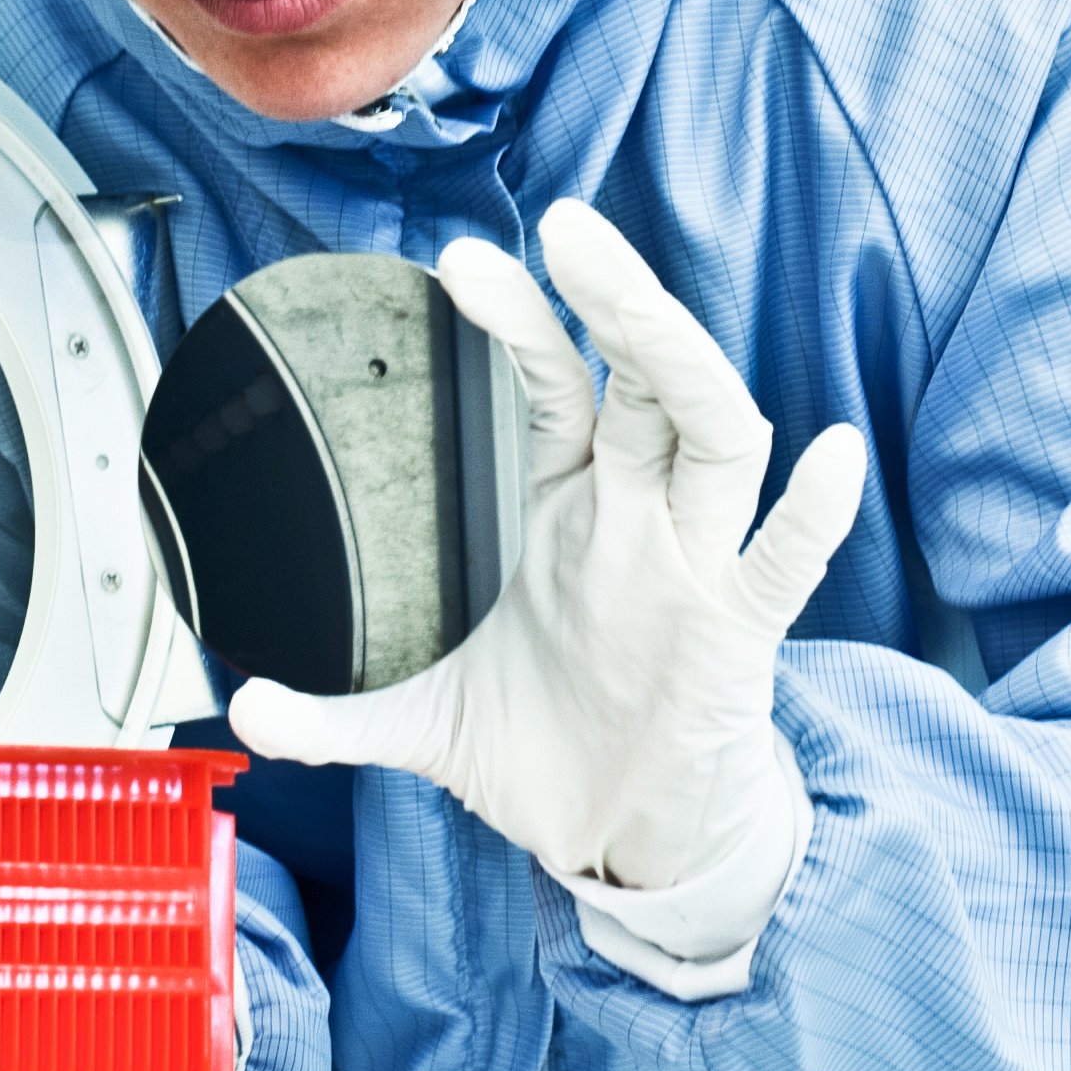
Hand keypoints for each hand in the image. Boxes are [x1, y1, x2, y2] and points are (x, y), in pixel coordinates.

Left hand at [228, 200, 865, 949]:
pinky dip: (811, 513)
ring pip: (716, 439)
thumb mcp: (425, 723)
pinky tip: (830, 458)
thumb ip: (335, 713)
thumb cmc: (545, 752)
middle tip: (568, 228)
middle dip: (613, 300)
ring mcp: (693, 567)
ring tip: (646, 303)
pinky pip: (784, 563)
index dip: (520, 322)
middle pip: (644, 380)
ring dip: (686, 366)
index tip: (461, 265)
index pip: (555, 385)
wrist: (623, 841)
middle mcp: (638, 517)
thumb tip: (241, 709)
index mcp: (568, 510)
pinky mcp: (737, 635)